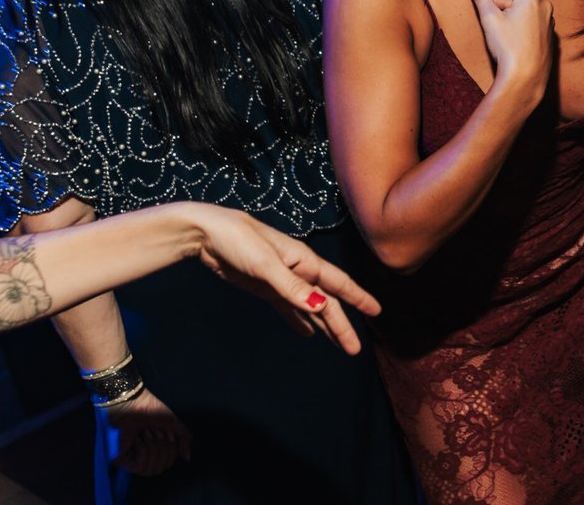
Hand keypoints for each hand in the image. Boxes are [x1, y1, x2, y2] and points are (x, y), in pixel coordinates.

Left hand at [102, 387, 191, 476]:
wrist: (133, 403)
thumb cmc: (150, 410)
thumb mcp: (173, 423)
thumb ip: (183, 439)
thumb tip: (186, 458)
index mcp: (157, 448)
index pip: (169, 462)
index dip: (171, 447)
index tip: (165, 430)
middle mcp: (146, 457)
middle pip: (163, 467)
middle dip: (162, 445)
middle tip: (154, 430)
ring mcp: (134, 460)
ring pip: (153, 469)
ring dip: (153, 446)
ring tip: (145, 432)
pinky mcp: (124, 462)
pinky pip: (141, 467)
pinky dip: (143, 449)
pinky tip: (137, 439)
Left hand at [187, 205, 380, 355]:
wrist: (206, 233)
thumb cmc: (238, 240)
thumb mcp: (265, 264)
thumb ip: (292, 287)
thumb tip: (319, 307)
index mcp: (304, 261)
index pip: (338, 283)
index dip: (358, 298)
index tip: (377, 311)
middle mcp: (298, 271)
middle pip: (326, 302)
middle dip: (341, 324)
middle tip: (354, 350)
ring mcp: (281, 281)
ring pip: (310, 307)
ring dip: (324, 325)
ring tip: (340, 345)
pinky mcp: (265, 288)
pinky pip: (288, 308)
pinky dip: (299, 321)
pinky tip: (307, 334)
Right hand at [468, 0, 554, 106]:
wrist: (525, 78)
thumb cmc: (507, 47)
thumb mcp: (490, 19)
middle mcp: (543, 7)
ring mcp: (547, 22)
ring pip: (526, 6)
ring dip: (511, 3)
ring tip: (495, 5)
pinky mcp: (547, 36)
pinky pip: (531, 18)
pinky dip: (519, 15)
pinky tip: (509, 23)